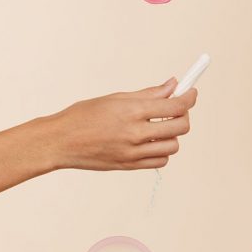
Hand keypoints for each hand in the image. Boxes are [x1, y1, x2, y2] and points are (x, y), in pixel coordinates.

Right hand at [42, 78, 196, 170]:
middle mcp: (135, 133)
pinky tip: (151, 142)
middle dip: (184, 116)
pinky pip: (160, 161)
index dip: (189, 98)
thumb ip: (148, 93)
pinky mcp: (129, 166)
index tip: (191, 92)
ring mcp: (133, 152)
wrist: (60, 141)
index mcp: (132, 111)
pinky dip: (162, 152)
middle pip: (181, 126)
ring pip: (173, 146)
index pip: (176, 106)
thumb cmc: (83, 115)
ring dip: (172, 135)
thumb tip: (173, 85)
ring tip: (159, 127)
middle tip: (176, 109)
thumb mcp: (116, 98)